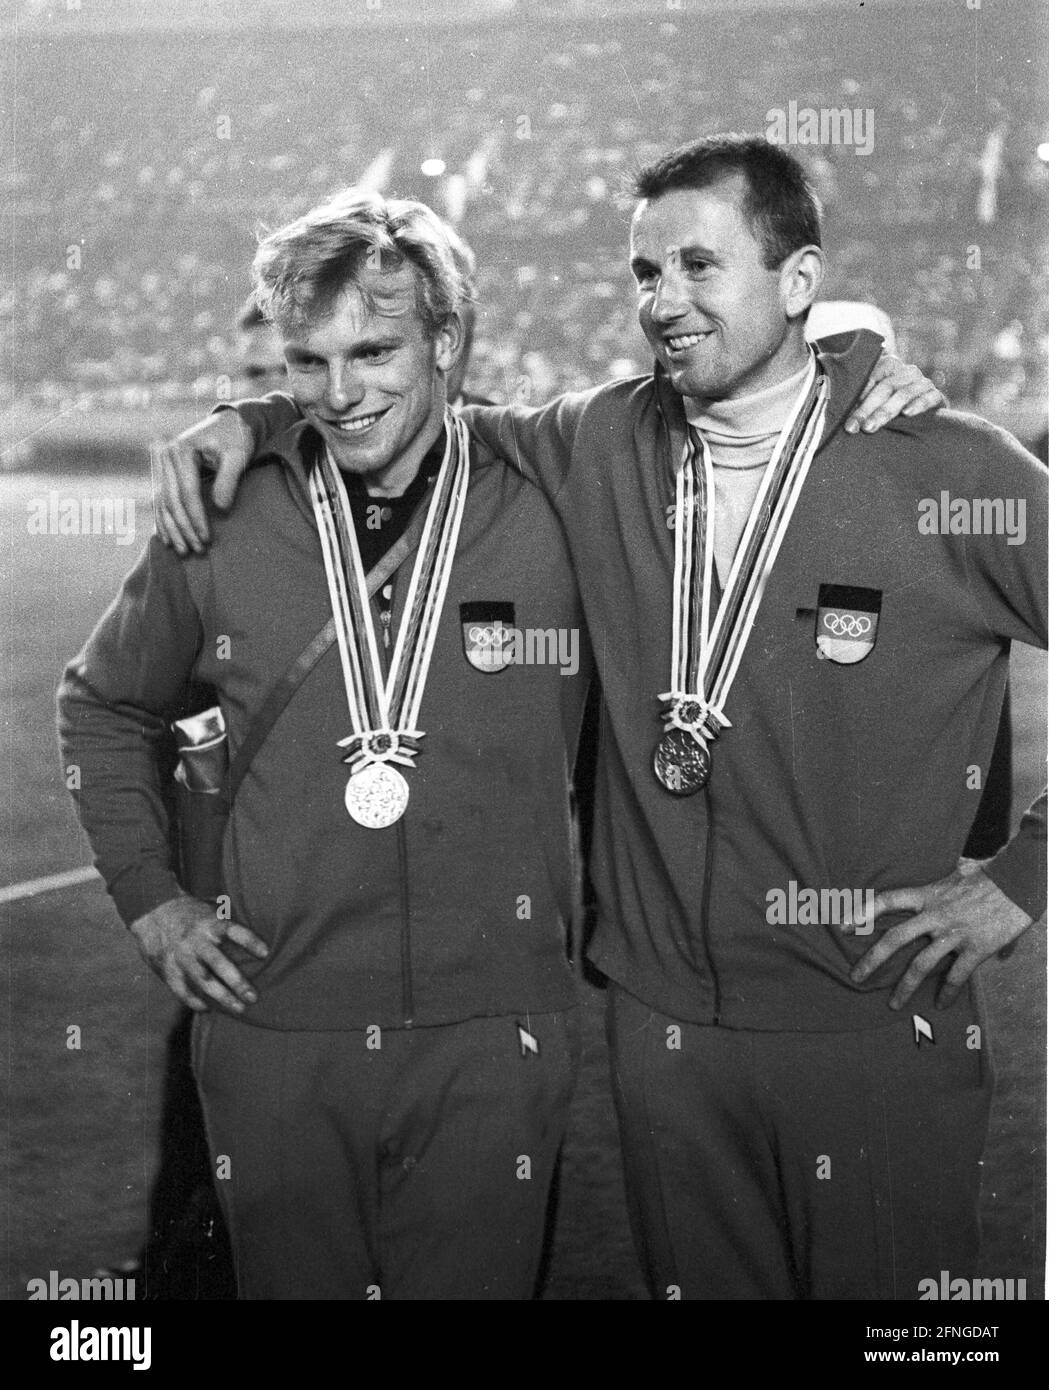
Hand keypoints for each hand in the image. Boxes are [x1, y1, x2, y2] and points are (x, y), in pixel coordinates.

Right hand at [129, 895, 268, 1012]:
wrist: (152, 912)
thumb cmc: (191, 914)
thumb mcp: (210, 911)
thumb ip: (228, 926)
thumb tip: (259, 941)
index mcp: (209, 923)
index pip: (233, 931)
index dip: (249, 941)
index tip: (265, 953)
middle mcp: (196, 940)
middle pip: (219, 963)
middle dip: (237, 982)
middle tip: (253, 997)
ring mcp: (181, 956)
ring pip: (203, 980)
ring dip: (222, 996)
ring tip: (239, 1008)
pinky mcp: (168, 969)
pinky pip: (183, 990)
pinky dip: (195, 1001)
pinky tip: (208, 1008)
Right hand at [150, 410, 254, 554]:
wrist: (231, 422)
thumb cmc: (237, 438)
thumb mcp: (238, 455)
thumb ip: (229, 479)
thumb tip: (220, 508)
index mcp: (181, 450)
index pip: (187, 492)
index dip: (196, 517)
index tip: (206, 538)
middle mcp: (166, 456)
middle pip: (172, 500)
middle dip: (184, 528)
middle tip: (196, 550)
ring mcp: (163, 464)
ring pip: (163, 502)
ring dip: (172, 529)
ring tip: (183, 550)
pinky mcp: (166, 472)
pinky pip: (161, 500)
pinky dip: (164, 520)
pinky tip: (168, 538)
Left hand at [844, 353, 945, 434]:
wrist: (924, 413)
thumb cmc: (888, 406)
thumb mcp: (873, 400)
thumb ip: (857, 399)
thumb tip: (829, 406)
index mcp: (889, 365)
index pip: (871, 377)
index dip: (856, 396)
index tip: (844, 416)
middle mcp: (906, 371)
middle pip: (885, 388)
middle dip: (866, 409)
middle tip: (853, 428)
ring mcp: (922, 382)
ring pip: (903, 394)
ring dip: (885, 411)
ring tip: (870, 427)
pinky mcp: (936, 395)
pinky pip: (929, 397)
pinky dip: (918, 405)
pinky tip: (907, 414)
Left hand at [848, 860, 1033, 1010]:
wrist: (1020, 882)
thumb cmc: (992, 873)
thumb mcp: (964, 868)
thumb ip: (955, 872)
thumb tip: (962, 866)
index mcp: (928, 895)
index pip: (887, 900)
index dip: (862, 912)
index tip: (841, 926)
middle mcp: (935, 915)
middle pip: (895, 938)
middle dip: (871, 960)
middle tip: (855, 977)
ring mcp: (954, 933)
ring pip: (921, 964)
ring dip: (904, 987)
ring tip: (893, 1003)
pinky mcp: (976, 948)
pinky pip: (957, 976)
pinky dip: (948, 992)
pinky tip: (940, 1004)